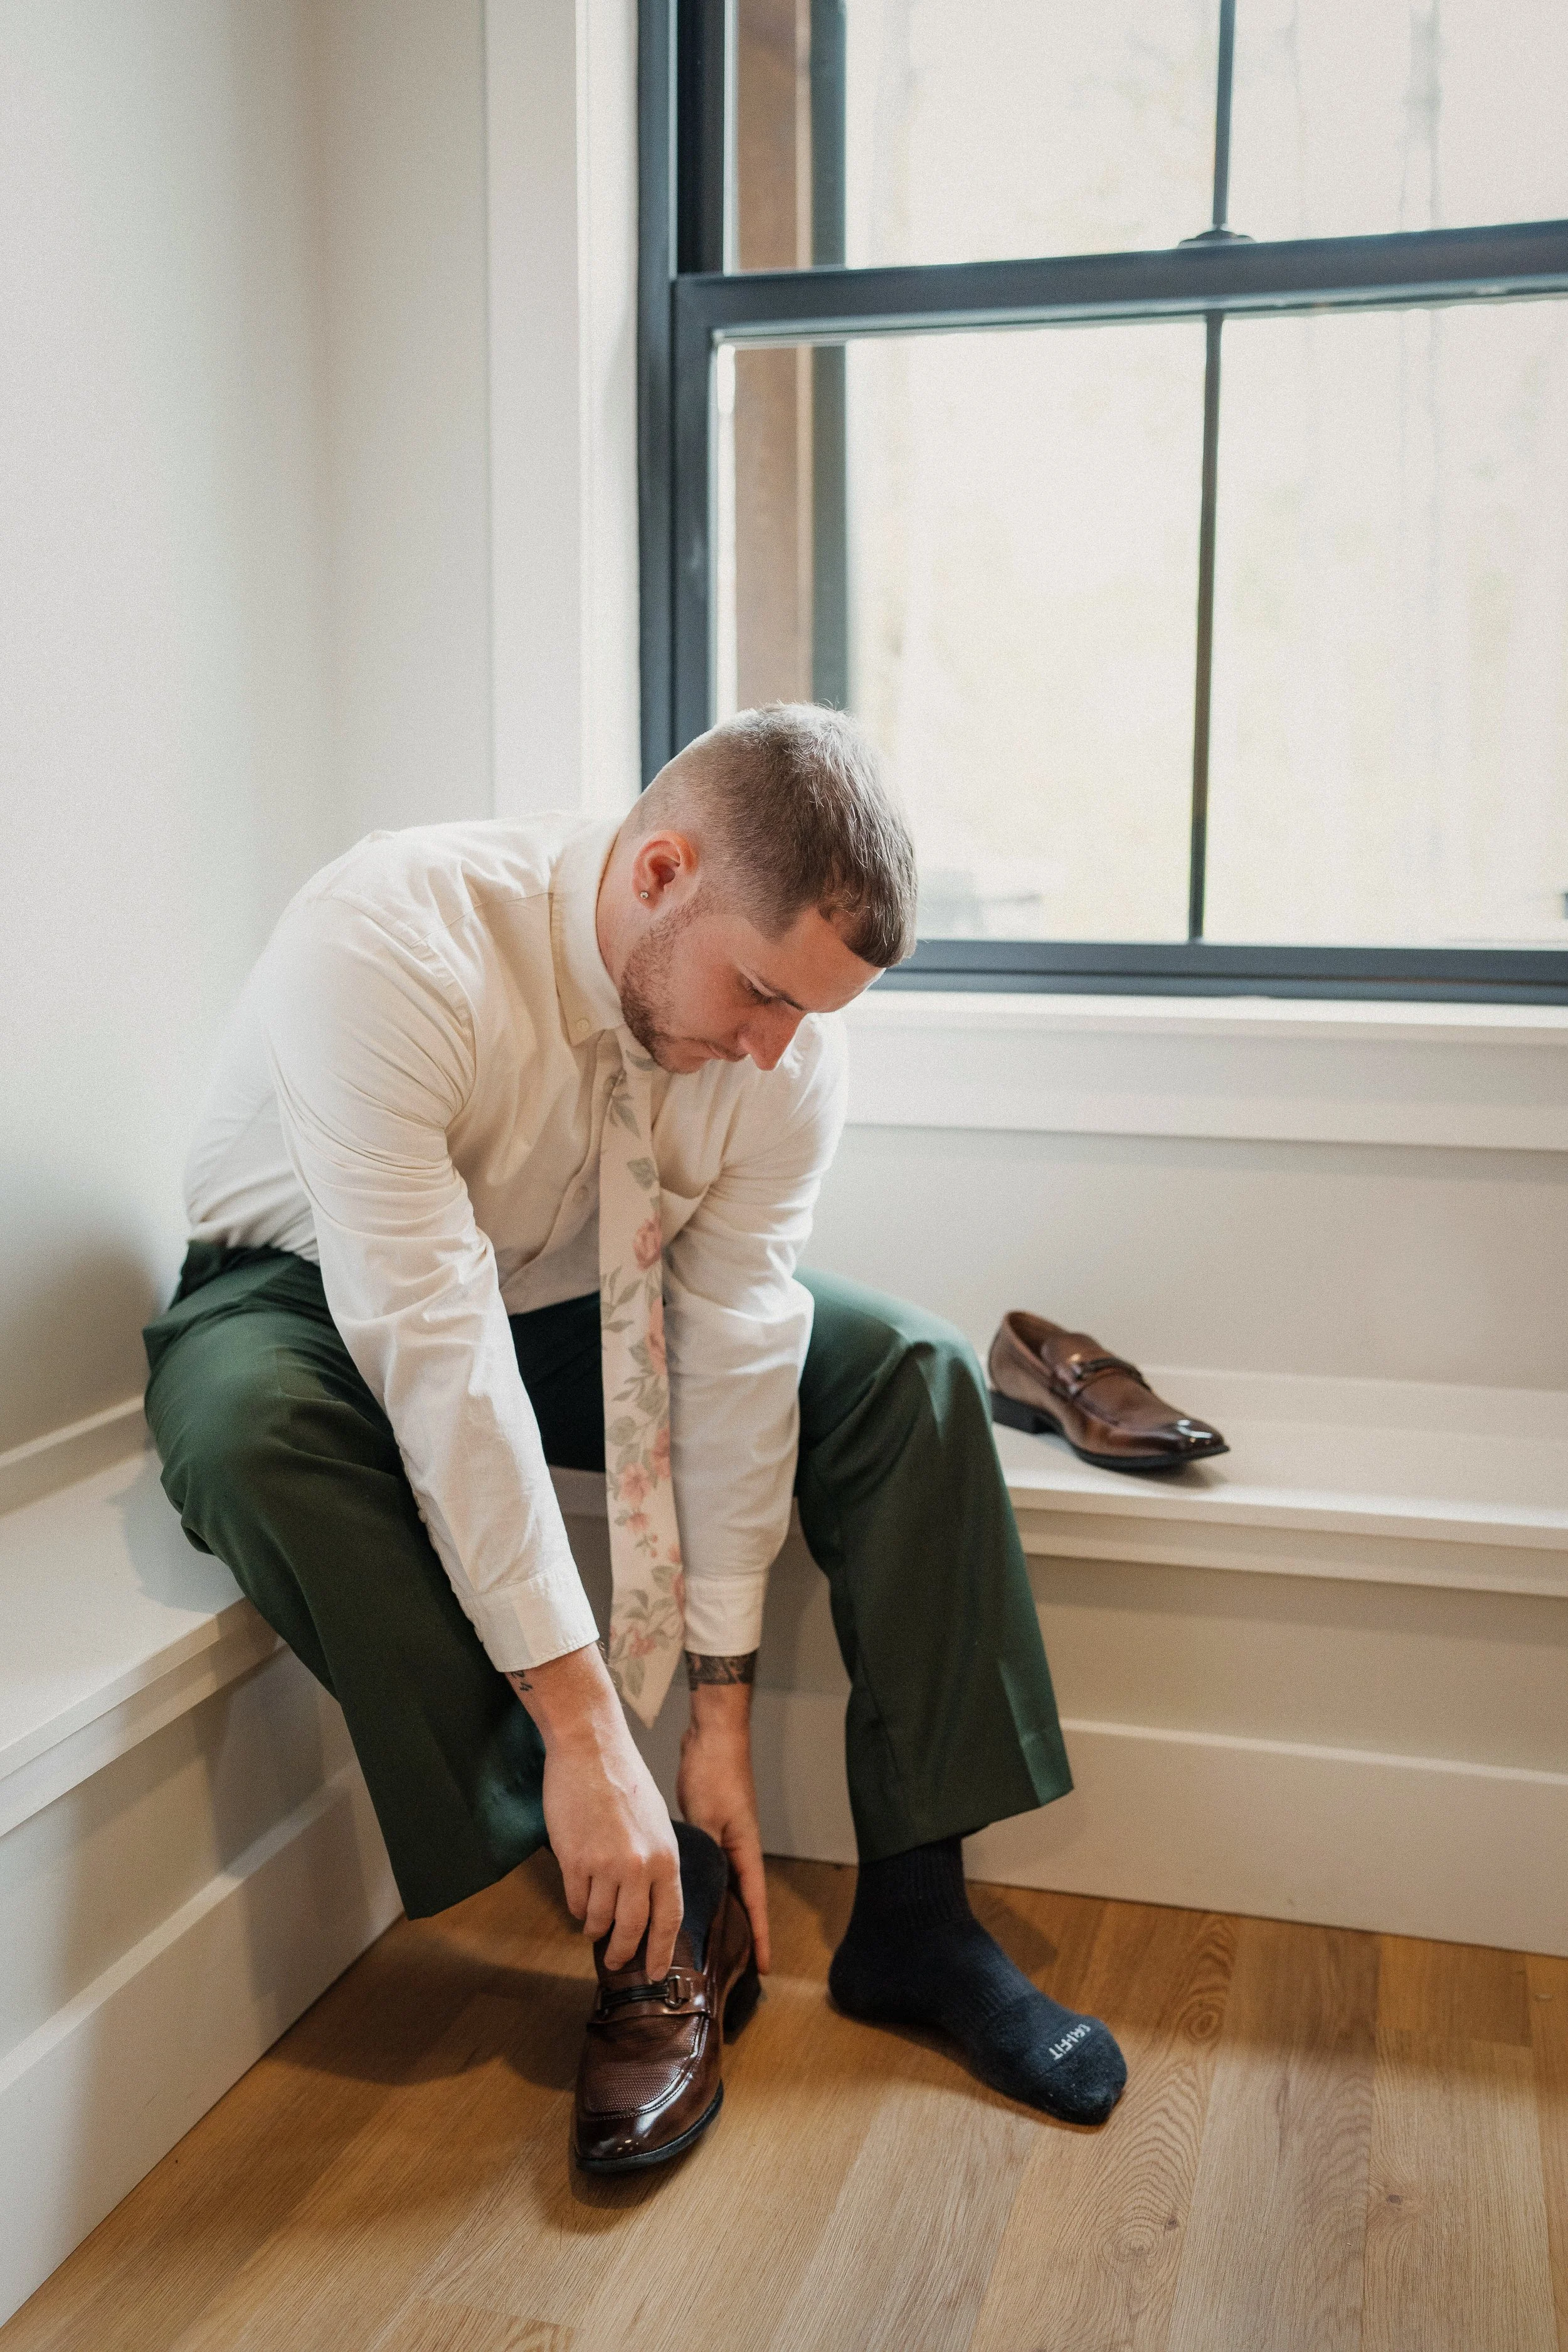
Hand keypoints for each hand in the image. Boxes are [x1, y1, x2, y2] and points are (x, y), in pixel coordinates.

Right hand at [507, 1645, 681, 1973]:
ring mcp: (605, 1865)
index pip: (668, 1919)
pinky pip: (574, 1900)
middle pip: (632, 1929)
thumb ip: (657, 1863)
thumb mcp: (656, 1823)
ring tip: (592, 1927)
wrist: (591, 1748)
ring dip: (594, 1928)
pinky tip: (578, 1901)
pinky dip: (576, 1906)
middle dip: (622, 1951)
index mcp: (666, 1857)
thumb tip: (652, 1903)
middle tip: (615, 1961)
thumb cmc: (625, 1781)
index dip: (659, 1952)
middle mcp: (639, 1866)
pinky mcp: (574, 1860)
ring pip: (598, 1919)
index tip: (654, 1972)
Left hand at [676, 1671, 770, 1973]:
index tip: (762, 1969)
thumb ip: (702, 1852)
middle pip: (741, 1900)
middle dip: (737, 1934)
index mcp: (744, 1851)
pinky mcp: (709, 1829)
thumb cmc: (716, 1772)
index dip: (758, 1937)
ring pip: (721, 1886)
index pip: (755, 1904)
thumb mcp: (708, 1816)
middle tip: (726, 1968)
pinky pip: (706, 1869)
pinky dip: (698, 1888)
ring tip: (698, 1944)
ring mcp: (724, 1840)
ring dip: (715, 1912)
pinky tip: (680, 1899)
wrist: (713, 1736)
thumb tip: (690, 1889)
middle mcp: (738, 1850)